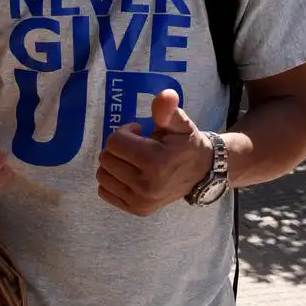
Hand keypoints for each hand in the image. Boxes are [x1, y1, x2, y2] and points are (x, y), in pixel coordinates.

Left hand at [97, 90, 213, 215]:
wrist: (202, 173)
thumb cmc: (187, 145)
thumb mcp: (180, 124)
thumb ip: (168, 110)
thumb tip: (165, 96)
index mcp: (156, 161)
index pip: (115, 142)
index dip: (124, 132)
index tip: (138, 132)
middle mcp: (146, 185)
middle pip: (106, 158)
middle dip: (118, 147)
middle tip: (136, 146)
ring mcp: (141, 201)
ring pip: (102, 175)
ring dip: (113, 163)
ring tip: (133, 160)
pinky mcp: (137, 210)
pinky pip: (105, 191)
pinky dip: (112, 180)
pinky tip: (129, 174)